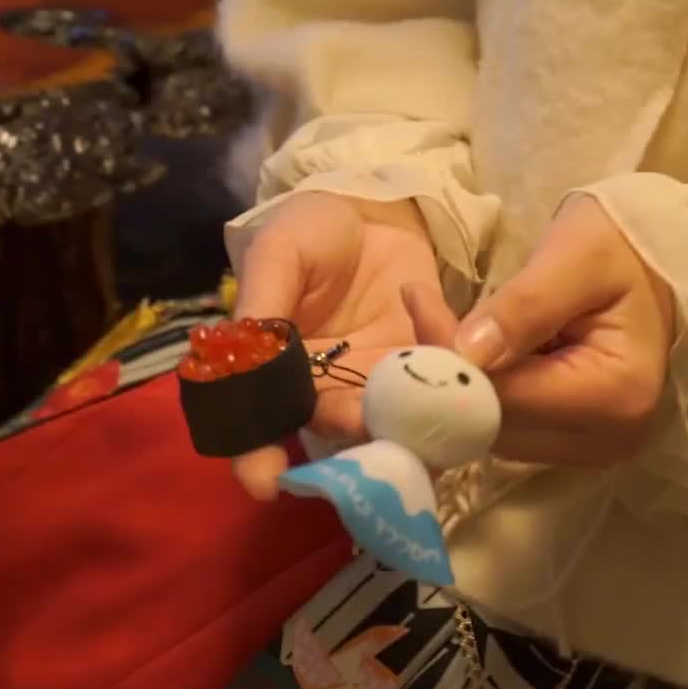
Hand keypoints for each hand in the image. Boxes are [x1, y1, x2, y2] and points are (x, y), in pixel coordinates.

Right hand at [228, 191, 442, 498]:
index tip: (263, 482)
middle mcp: (326, 392)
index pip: (261, 429)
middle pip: (332, 437)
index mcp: (277, 373)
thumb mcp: (277, 255)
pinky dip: (443, 368)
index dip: (257, 459)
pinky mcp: (428, 367)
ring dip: (404, 420)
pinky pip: (440, 387)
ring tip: (412, 393)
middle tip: (362, 422)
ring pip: (390, 425)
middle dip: (349, 440)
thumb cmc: (311, 230)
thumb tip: (244, 368)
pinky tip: (431, 316)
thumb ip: (263, 309)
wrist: (374, 206)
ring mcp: (380, 385)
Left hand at [405, 194, 675, 466]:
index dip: (449, 358)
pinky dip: (484, 389)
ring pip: (495, 432)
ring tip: (444, 321)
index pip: (504, 396)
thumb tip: (467, 354)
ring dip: (461, 383)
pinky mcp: (578, 440)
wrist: (662, 260)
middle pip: (495, 425)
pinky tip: (475, 346)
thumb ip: (523, 308)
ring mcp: (593, 446)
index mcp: (615, 395)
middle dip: (449, 372)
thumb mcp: (575, 258)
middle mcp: (606, 438)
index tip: (416, 298)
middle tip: (422, 307)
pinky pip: (511, 425)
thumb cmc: (624, 247)